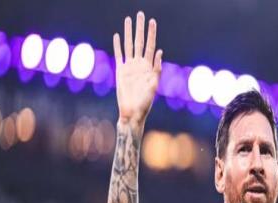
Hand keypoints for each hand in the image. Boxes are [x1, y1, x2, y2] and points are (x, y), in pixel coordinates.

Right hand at [113, 11, 162, 128]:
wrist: (132, 112)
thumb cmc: (145, 103)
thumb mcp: (154, 86)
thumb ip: (157, 70)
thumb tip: (160, 52)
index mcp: (149, 67)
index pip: (151, 46)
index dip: (152, 34)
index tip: (152, 21)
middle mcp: (140, 65)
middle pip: (140, 42)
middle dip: (140, 28)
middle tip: (140, 14)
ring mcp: (130, 67)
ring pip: (128, 45)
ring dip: (128, 33)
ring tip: (128, 20)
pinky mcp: (120, 71)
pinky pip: (119, 55)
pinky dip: (118, 45)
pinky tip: (117, 36)